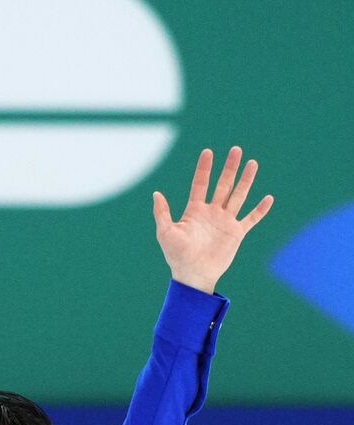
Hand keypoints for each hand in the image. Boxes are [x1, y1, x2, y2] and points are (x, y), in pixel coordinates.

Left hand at [152, 146, 273, 293]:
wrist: (193, 274)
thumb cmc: (176, 255)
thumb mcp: (166, 232)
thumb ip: (162, 213)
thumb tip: (156, 193)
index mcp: (194, 210)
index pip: (200, 184)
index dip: (204, 168)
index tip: (208, 152)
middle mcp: (211, 212)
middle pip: (223, 185)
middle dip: (229, 168)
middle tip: (236, 149)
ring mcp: (225, 221)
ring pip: (238, 196)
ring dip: (246, 180)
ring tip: (253, 163)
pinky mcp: (236, 233)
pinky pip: (251, 219)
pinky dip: (260, 210)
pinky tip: (268, 198)